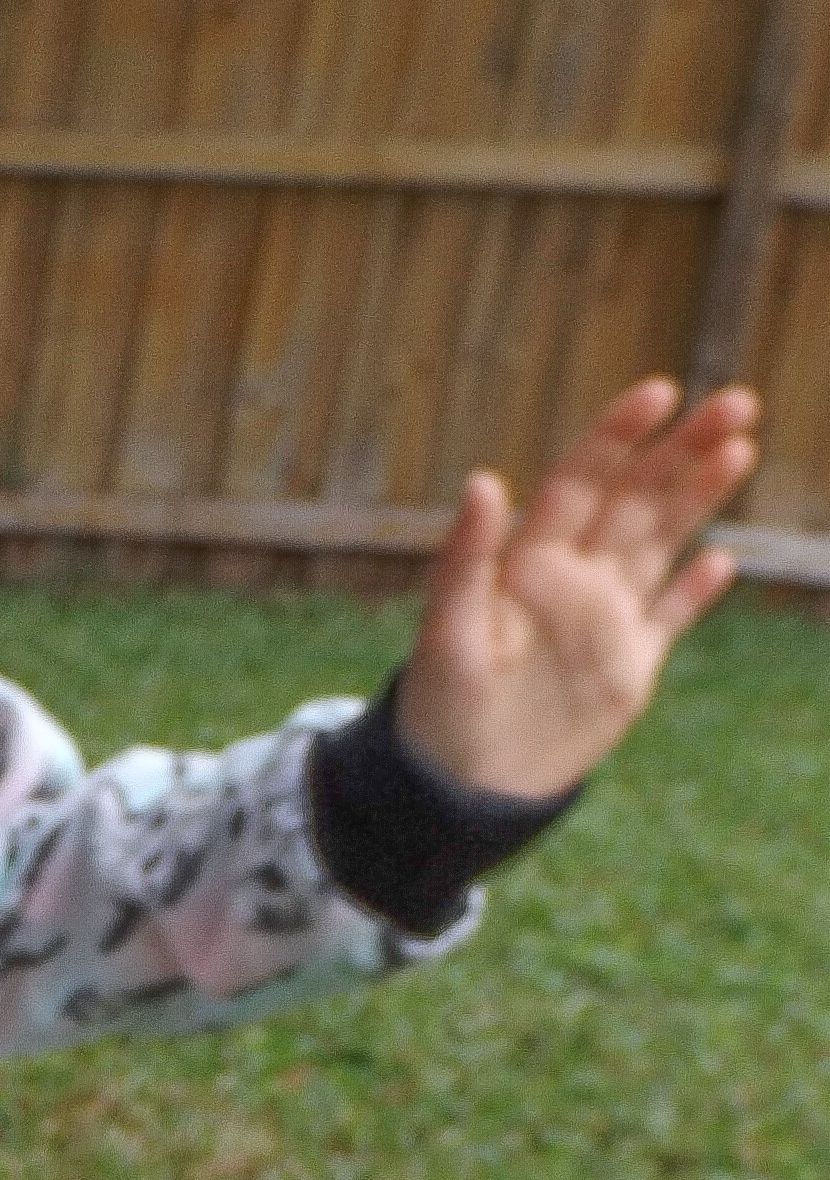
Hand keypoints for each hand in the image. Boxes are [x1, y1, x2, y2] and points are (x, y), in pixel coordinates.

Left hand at [397, 378, 759, 796]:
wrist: (460, 787)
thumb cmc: (439, 707)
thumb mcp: (447, 632)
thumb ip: (467, 559)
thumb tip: (484, 479)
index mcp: (529, 560)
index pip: (582, 481)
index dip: (619, 436)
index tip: (660, 392)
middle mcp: (573, 578)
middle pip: (637, 498)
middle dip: (684, 449)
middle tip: (738, 402)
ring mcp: (605, 618)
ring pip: (662, 542)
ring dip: (699, 497)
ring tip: (740, 448)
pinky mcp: (628, 666)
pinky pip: (669, 616)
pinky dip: (696, 590)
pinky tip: (724, 559)